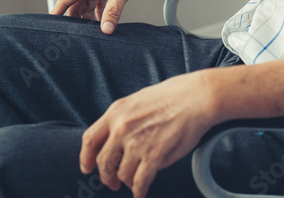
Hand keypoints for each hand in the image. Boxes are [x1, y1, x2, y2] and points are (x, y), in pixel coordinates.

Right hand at [50, 0, 157, 32]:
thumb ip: (113, 11)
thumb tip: (106, 30)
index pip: (65, 0)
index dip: (57, 14)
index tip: (50, 28)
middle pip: (75, 4)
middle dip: (76, 20)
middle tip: (78, 37)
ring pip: (87, 4)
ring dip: (88, 17)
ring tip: (92, 33)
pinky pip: (98, 1)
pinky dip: (99, 12)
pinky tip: (104, 22)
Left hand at [80, 71, 216, 197]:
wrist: (197, 97)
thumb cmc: (174, 95)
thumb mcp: (138, 100)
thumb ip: (124, 119)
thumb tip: (117, 138)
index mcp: (116, 112)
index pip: (89, 139)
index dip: (86, 158)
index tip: (87, 167)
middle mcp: (122, 128)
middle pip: (103, 162)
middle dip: (107, 177)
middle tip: (112, 182)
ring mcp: (137, 143)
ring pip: (122, 174)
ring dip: (127, 182)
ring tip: (134, 183)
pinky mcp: (154, 156)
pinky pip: (140, 181)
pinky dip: (139, 190)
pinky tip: (142, 192)